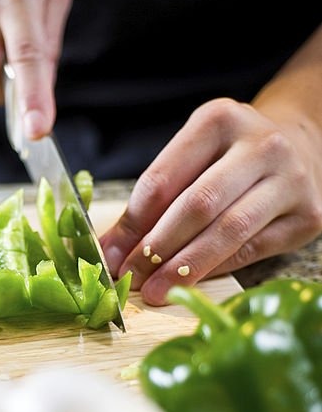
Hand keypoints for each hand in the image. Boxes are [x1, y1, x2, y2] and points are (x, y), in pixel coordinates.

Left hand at [100, 98, 321, 304]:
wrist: (301, 150)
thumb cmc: (230, 158)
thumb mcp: (190, 160)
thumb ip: (152, 201)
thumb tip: (111, 250)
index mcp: (219, 120)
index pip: (163, 179)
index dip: (133, 223)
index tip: (110, 256)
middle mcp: (261, 145)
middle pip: (198, 204)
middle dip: (157, 248)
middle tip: (131, 278)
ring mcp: (290, 180)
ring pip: (229, 230)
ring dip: (186, 266)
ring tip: (157, 290)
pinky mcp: (307, 215)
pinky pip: (252, 250)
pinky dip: (216, 269)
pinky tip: (192, 284)